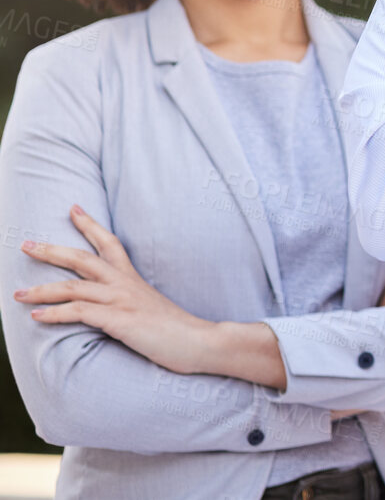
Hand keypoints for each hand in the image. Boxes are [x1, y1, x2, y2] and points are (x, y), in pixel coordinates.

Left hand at [16, 205, 220, 376]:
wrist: (200, 341)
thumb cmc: (176, 330)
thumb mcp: (150, 308)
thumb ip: (131, 302)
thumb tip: (114, 308)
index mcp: (133, 279)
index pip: (110, 244)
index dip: (89, 225)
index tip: (73, 209)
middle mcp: (125, 284)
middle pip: (82, 259)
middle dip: (51, 251)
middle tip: (26, 245)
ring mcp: (122, 301)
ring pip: (73, 286)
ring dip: (41, 289)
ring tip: (17, 293)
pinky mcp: (119, 320)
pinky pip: (79, 312)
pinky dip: (55, 314)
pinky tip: (37, 316)